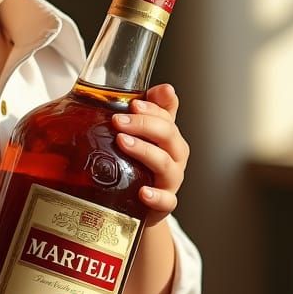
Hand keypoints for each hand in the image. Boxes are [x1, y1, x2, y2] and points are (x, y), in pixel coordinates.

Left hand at [111, 83, 188, 226]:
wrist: (136, 206)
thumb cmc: (137, 165)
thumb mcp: (139, 135)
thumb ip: (145, 111)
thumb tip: (164, 88)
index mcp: (168, 137)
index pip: (166, 115)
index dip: (152, 107)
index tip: (134, 103)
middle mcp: (173, 156)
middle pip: (168, 135)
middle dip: (144, 124)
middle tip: (118, 121)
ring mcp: (170, 181)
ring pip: (165, 163)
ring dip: (145, 151)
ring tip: (123, 143)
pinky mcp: (163, 205)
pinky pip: (166, 201)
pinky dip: (156, 196)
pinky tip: (143, 192)